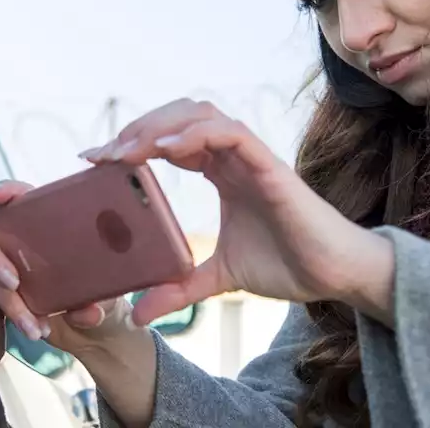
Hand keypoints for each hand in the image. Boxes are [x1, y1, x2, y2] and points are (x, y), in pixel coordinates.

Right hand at [0, 181, 142, 356]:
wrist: (102, 329)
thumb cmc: (108, 291)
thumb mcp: (110, 289)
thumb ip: (100, 296)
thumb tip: (88, 310)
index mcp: (50, 222)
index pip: (21, 197)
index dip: (6, 191)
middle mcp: (23, 241)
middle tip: (13, 283)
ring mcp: (11, 267)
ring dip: (5, 300)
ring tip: (34, 327)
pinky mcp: (7, 296)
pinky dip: (10, 319)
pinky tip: (35, 330)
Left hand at [83, 99, 395, 325]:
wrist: (336, 276)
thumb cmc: (288, 265)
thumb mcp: (218, 279)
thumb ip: (180, 288)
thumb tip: (137, 314)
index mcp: (220, 171)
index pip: (169, 139)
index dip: (132, 142)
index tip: (94, 161)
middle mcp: (233, 156)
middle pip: (178, 116)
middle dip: (137, 128)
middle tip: (102, 156)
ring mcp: (251, 156)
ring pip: (200, 113)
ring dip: (159, 125)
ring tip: (126, 151)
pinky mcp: (270, 164)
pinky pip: (230, 132)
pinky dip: (196, 133)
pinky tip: (167, 149)